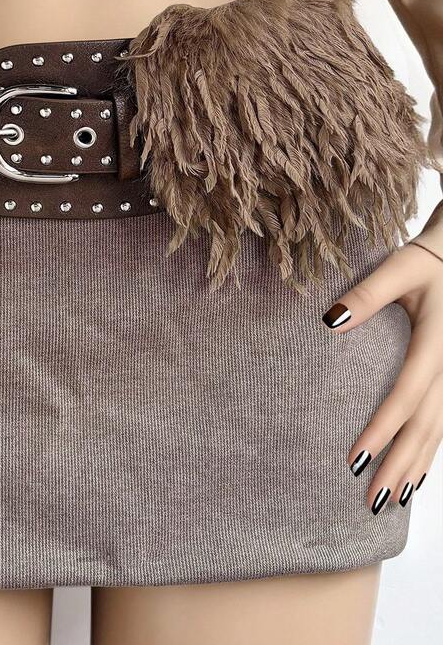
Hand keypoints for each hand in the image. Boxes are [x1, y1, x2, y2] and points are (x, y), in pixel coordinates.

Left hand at [322, 241, 442, 512]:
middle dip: (398, 465)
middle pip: (425, 425)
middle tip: (370, 501)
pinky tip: (415, 477)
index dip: (382, 428)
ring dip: (416, 467)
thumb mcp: (397, 269)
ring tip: (391, 500)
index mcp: (436, 344)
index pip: (407, 395)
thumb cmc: (426, 261)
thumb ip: (366, 295)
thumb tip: (330, 321)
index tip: (355, 458)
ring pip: (438, 431)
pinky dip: (430, 452)